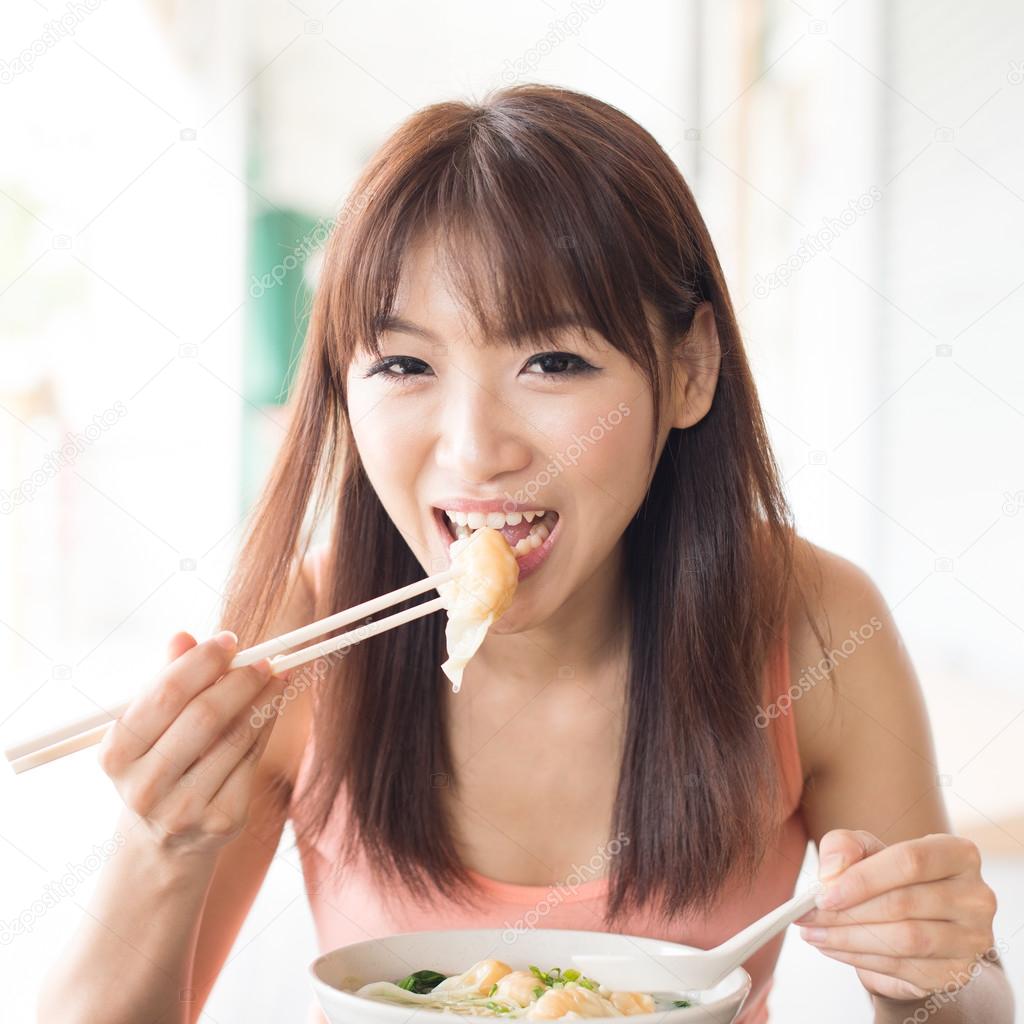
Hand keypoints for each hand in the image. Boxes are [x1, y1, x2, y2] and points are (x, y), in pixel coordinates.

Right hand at [97, 630, 287, 855]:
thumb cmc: (157, 764)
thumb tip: (183, 636)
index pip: (165, 695)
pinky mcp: (220, 821)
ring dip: (262, 699)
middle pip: (204, 716)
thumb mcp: (148, 726)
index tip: (230, 639)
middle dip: (239, 680)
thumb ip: (165, 680)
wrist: (162, 842)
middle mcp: (144, 786)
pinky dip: (266, 725)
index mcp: (116, 754)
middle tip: (263, 658)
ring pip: (235, 737)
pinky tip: (272, 706)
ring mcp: (183, 809)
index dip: (202, 662)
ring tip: (276, 676)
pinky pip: (252, 759)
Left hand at [794, 829, 997, 1001]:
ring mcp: (972, 939)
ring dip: (849, 939)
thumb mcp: (866, 849)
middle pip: (904, 904)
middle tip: (807, 915)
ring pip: (904, 940)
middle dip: (847, 912)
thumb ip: (845, 846)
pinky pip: (902, 967)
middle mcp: (976, 897)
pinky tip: (832, 947)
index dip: (862, 879)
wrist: (920, 921)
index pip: (910, 861)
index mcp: (958, 854)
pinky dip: (859, 959)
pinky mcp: (956, 972)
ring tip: (813, 933)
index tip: (823, 893)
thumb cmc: (892, 876)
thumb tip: (831, 873)